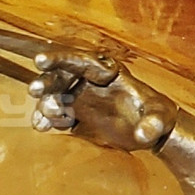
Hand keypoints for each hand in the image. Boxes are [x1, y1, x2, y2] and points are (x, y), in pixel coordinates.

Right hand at [30, 51, 176, 151]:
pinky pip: (60, 116)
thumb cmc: (157, 116)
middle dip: (47, 83)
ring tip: (44, 119)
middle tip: (34, 91)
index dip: (59, 59)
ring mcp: (82, 99)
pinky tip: (42, 127)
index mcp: (107, 72)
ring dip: (47, 105)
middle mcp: (90, 82)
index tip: (40, 61)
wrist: (153, 131)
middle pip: (62, 77)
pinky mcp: (80, 116)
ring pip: (57, 97)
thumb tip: (142, 136)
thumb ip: (153, 124)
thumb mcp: (160, 118)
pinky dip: (50, 120)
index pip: (80, 60)